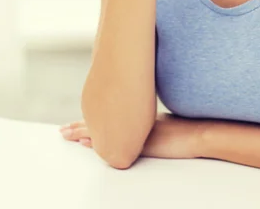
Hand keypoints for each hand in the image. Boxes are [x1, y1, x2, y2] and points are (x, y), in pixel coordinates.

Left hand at [59, 113, 206, 158]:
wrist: (197, 132)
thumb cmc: (184, 128)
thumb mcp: (161, 122)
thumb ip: (147, 120)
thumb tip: (138, 121)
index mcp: (134, 116)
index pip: (107, 115)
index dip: (91, 118)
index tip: (76, 122)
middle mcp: (131, 121)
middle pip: (100, 122)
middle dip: (80, 125)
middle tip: (62, 130)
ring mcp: (133, 133)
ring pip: (102, 132)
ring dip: (83, 133)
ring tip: (67, 136)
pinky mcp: (136, 143)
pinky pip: (111, 143)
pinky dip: (96, 142)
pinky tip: (85, 143)